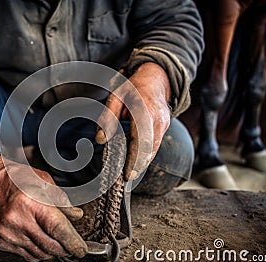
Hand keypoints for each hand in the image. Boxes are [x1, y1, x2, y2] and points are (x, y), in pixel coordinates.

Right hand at [0, 138, 87, 261]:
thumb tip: (76, 215)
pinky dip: (37, 251)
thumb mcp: (43, 181)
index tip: (81, 249)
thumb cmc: (16, 178)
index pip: (58, 229)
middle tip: (72, 245)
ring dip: (52, 251)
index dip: (73, 242)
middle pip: (51, 246)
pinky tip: (39, 239)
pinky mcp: (1, 242)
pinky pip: (26, 255)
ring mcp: (8, 233)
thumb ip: (61, 200)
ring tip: (55, 240)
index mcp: (31, 203)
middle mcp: (18, 220)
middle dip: (65, 248)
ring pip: (39, 254)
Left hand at [96, 63, 170, 179]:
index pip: (142, 139)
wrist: (156, 79)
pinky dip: (146, 155)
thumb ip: (107, 118)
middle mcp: (158, 118)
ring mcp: (164, 124)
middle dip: (139, 165)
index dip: (136, 158)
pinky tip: (136, 162)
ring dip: (143, 162)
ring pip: (155, 149)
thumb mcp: (115, 97)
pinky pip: (156, 145)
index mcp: (145, 109)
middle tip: (126, 178)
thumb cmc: (133, 88)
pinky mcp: (165, 128)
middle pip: (150, 148)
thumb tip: (100, 140)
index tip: (128, 173)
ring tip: (130, 173)